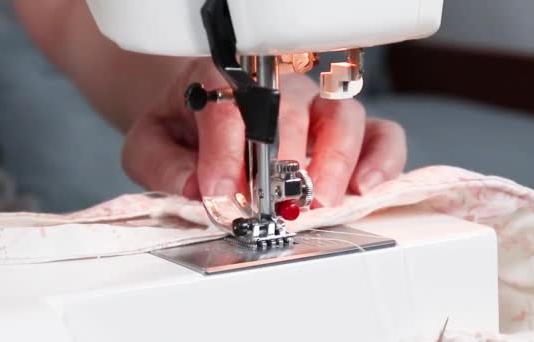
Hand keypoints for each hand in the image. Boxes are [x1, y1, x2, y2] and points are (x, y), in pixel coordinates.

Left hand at [122, 59, 406, 206]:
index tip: (220, 193)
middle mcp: (275, 86)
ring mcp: (315, 104)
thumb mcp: (152, 145)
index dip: (225, 153)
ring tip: (319, 202)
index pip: (228, 109)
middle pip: (291, 111)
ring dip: (333, 163)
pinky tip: (366, 188)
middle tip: (273, 204)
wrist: (203, 109)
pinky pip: (381, 132)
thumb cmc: (183, 127)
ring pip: (341, 117)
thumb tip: (200, 191)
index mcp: (219, 81)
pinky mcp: (345, 127)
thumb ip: (165, 166)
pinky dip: (381, 159)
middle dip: (283, 162)